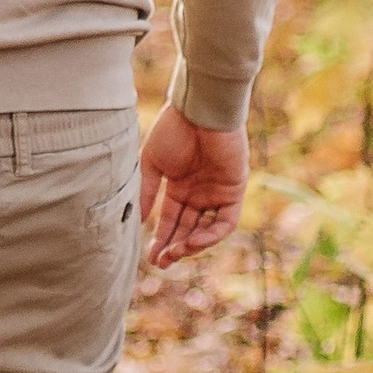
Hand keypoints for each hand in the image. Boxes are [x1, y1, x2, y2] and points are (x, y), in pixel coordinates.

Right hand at [139, 106, 248, 268]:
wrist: (198, 110)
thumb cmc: (172, 131)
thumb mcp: (151, 164)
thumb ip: (147, 192)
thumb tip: (138, 222)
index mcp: (179, 186)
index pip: (170, 220)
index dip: (160, 239)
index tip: (149, 257)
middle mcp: (199, 192)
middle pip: (187, 228)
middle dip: (174, 247)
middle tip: (161, 262)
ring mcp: (217, 192)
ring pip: (206, 229)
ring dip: (191, 244)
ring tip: (175, 253)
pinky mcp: (234, 190)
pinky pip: (225, 221)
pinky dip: (210, 235)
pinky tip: (192, 241)